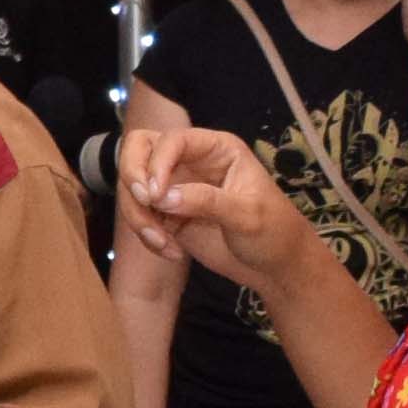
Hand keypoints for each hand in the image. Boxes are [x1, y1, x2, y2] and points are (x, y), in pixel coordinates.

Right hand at [118, 116, 336, 303]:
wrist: (274, 267)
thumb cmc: (274, 231)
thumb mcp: (247, 215)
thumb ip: (206, 201)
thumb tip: (163, 198)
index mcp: (216, 149)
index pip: (174, 139)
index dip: (157, 162)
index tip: (155, 195)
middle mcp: (191, 161)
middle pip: (141, 149)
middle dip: (133, 177)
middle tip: (145, 204)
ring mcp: (176, 187)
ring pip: (135, 187)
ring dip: (139, 216)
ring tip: (162, 242)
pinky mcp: (168, 215)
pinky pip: (141, 218)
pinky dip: (147, 237)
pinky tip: (172, 252)